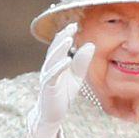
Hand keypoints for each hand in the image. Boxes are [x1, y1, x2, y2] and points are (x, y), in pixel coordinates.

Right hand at [28, 22, 93, 137]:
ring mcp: (48, 76)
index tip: (76, 24)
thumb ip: (82, 62)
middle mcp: (50, 66)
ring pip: (52, 59)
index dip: (66, 34)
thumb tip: (90, 45)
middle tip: (71, 26)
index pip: (60, 45)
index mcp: (56, 62)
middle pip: (55, 48)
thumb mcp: (77, 77)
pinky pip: (52, 75)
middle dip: (62, 37)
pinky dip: (59, 67)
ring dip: (59, 48)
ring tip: (67, 38)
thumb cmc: (64, 94)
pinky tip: (67, 60)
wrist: (53, 114)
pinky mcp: (48, 87)